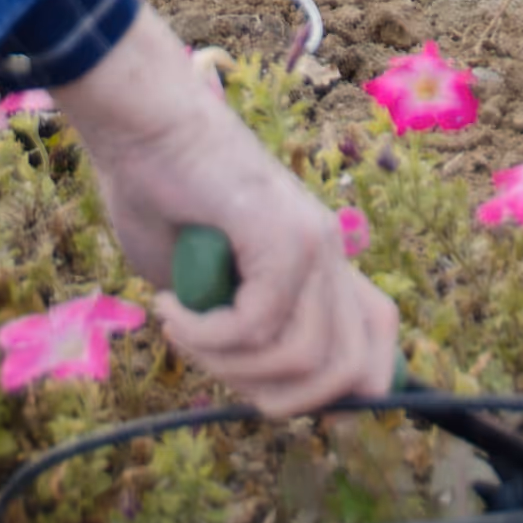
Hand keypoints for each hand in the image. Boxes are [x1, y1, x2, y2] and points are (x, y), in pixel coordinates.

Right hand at [55, 8, 397, 415]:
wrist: (144, 123)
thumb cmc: (160, 194)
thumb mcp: (207, 282)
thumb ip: (241, 329)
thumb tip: (261, 387)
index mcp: (320, 261)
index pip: (378, 343)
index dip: (342, 393)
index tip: (270, 394)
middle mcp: (330, 251)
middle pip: (352, 371)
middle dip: (279, 398)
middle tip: (214, 367)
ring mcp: (314, 240)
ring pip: (305, 358)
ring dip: (230, 366)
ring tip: (181, 330)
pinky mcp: (284, 232)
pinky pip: (257, 325)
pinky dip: (204, 335)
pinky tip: (170, 306)